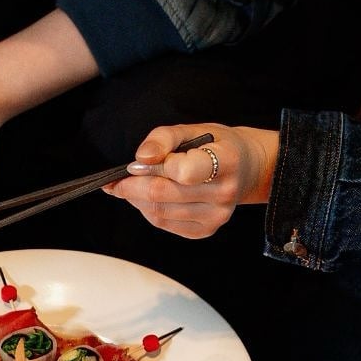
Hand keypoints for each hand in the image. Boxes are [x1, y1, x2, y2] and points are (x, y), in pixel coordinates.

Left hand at [107, 124, 276, 238]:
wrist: (245, 169)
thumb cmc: (213, 145)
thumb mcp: (192, 130)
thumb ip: (163, 138)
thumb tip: (141, 158)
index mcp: (226, 161)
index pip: (183, 171)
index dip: (152, 168)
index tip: (134, 164)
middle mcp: (224, 192)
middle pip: (163, 195)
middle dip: (131, 188)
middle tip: (115, 181)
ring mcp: (216, 216)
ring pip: (160, 213)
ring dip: (137, 200)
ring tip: (131, 187)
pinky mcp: (206, 230)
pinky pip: (165, 224)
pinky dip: (148, 211)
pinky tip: (148, 199)